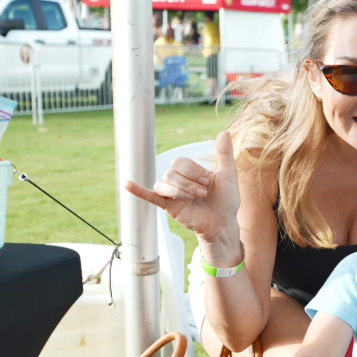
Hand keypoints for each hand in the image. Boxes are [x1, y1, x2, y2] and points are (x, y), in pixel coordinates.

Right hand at [124, 131, 239, 241]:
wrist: (224, 223)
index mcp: (191, 171)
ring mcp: (173, 194)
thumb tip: (224, 132)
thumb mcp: (228, 175)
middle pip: (171, 172)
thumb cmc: (226, 200)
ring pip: (164, 183)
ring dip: (180, 190)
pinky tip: (127, 184)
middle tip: (203, 192)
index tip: (207, 181)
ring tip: (195, 198)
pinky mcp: (169, 207)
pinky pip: (150, 196)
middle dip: (188, 181)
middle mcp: (180, 181)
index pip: (180, 162)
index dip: (192, 170)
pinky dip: (139, 191)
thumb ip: (225, 154)